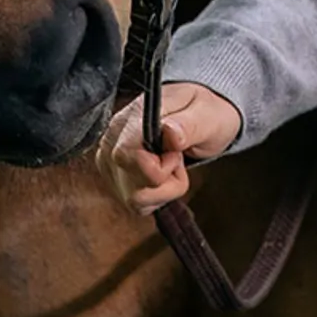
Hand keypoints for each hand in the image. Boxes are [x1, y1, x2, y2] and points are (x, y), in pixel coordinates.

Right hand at [97, 83, 242, 215]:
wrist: (202, 117)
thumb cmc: (203, 112)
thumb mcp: (205, 113)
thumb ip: (188, 124)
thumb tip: (170, 133)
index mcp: (133, 117)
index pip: (126, 154)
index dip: (158, 166)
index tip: (177, 154)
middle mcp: (114, 140)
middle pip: (132, 184)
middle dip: (166, 179)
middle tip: (178, 156)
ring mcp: (111, 162)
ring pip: (135, 199)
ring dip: (165, 189)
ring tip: (172, 164)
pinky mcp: (117, 180)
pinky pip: (138, 204)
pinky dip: (159, 196)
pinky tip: (165, 176)